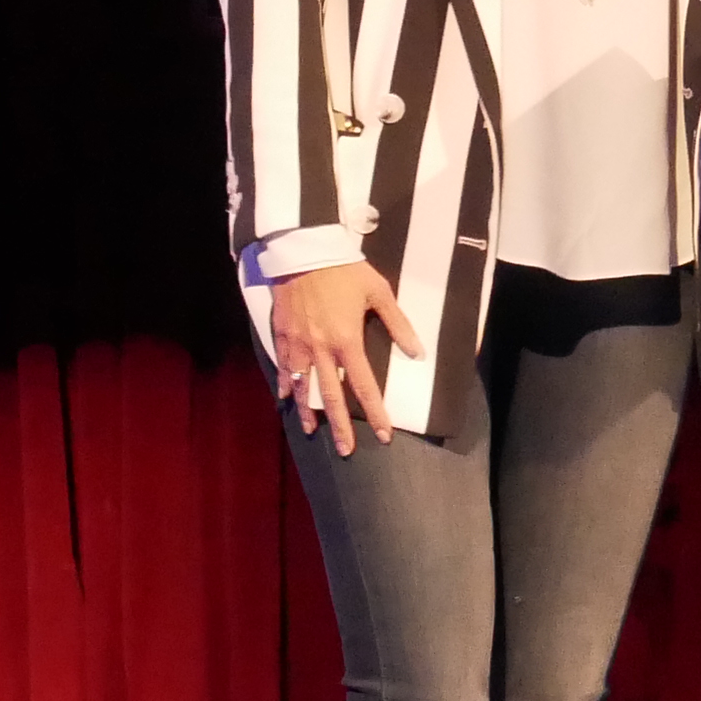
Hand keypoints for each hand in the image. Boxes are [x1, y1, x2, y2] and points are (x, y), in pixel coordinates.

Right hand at [269, 259, 421, 455]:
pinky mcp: (283, 335)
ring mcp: (299, 344)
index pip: (364, 386)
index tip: (383, 435)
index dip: (375, 413)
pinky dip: (286, 385)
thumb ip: (397, 324)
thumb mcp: (378, 292)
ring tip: (311, 432)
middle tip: (346, 450)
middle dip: (340, 426)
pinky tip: (286, 399)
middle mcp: (321, 349)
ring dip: (308, 412)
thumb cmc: (344, 270)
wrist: (303, 250)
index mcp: (347, 341)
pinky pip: (284, 367)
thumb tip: (417, 352)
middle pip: (331, 396)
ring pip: (303, 387)